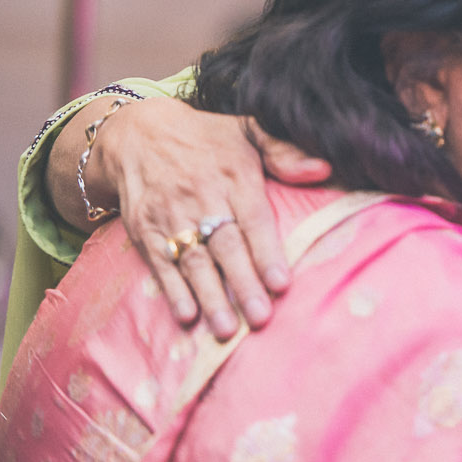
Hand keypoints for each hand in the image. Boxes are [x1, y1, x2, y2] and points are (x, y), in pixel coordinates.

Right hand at [58, 96, 330, 337]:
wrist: (137, 132)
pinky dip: (173, 291)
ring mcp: (170, 216)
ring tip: (227, 329)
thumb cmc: (208, 139)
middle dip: (242, 284)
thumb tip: (324, 168)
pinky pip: (160, 263)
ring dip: (210, 297)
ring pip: (193, 260)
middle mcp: (202, 198)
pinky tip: (188, 315)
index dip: (267, 253)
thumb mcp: (248, 132)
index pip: (254, 220)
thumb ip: (285, 152)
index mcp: (233, 176)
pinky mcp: (144, 230)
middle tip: (260, 318)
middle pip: (225, 246)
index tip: (281, 284)